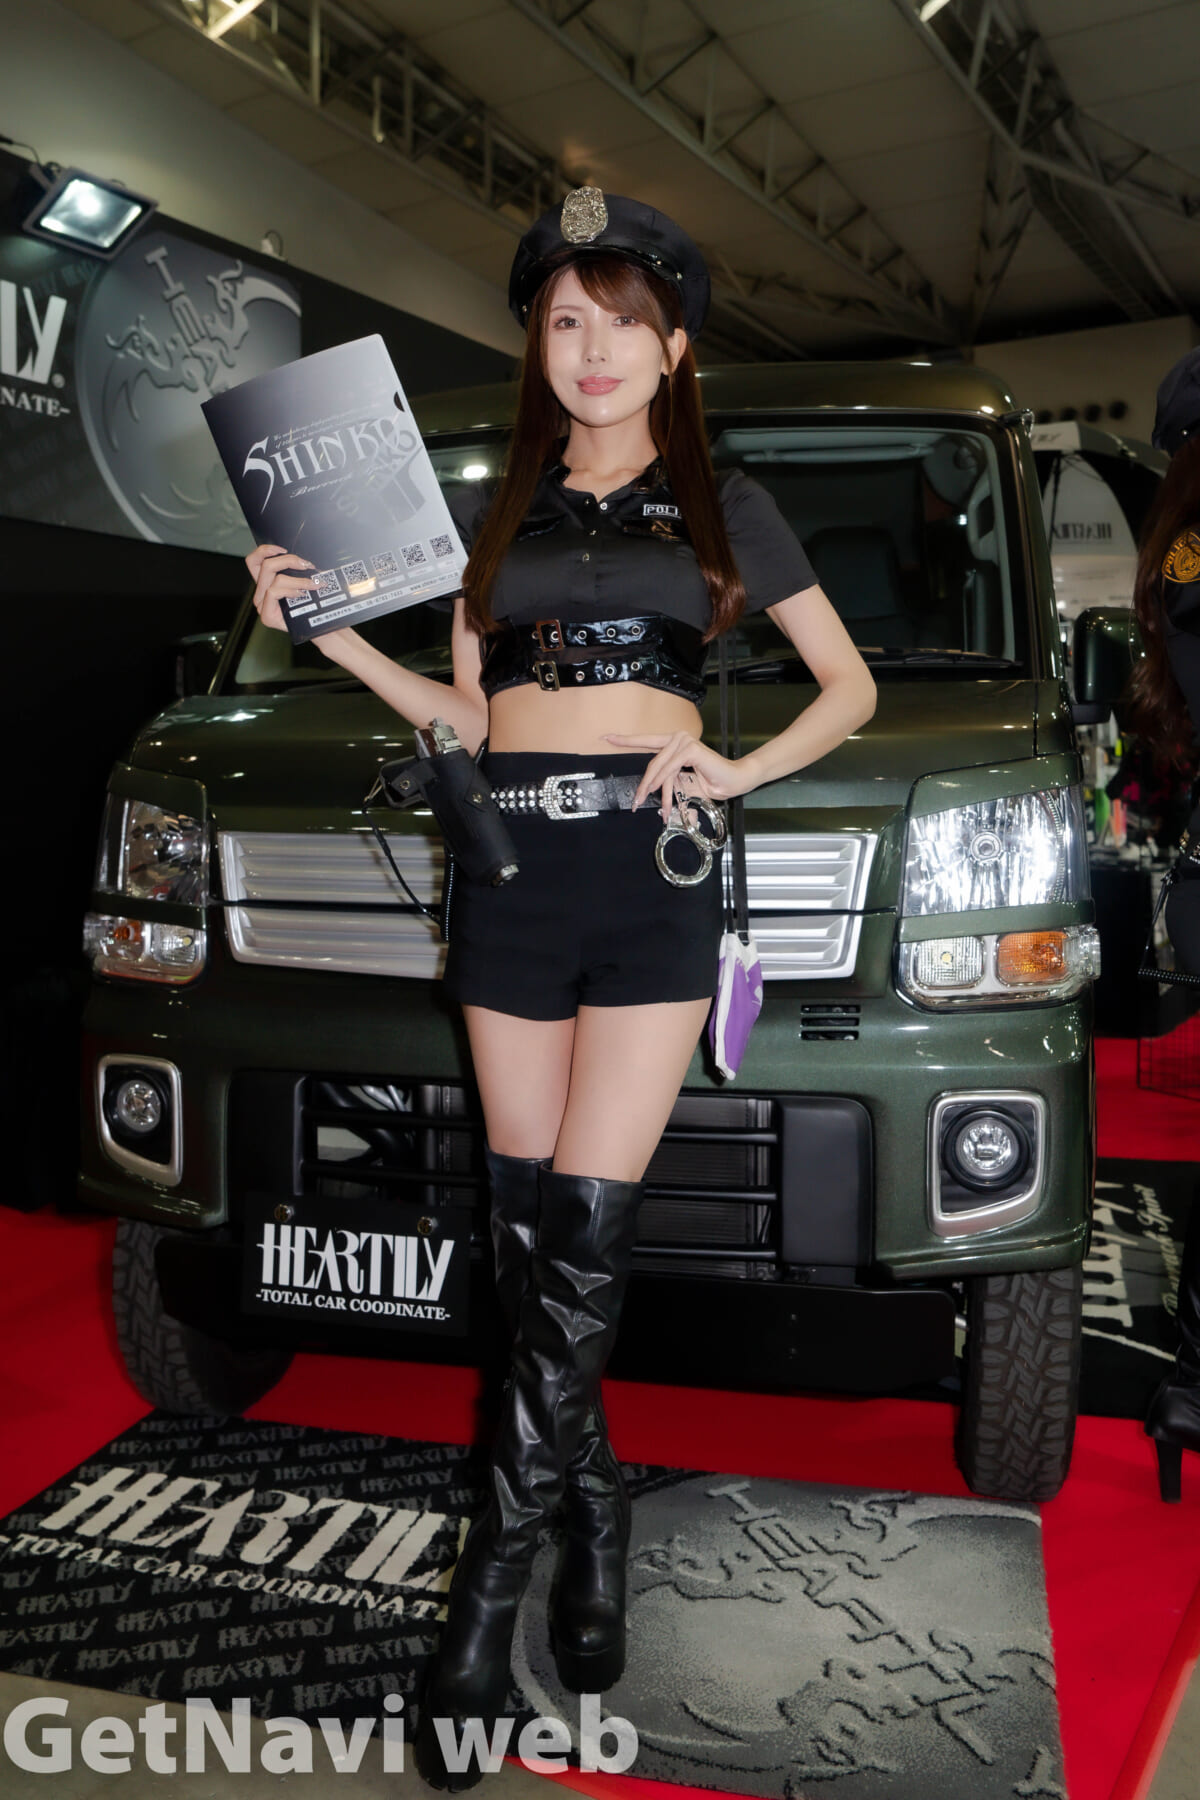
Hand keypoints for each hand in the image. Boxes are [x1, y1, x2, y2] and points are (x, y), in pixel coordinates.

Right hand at [245, 542, 317, 633]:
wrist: (320, 628)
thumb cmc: (312, 605)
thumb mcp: (301, 581)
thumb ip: (294, 569)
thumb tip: (300, 556)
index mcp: (265, 584)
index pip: (253, 562)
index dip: (265, 551)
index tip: (283, 549)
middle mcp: (260, 594)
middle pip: (265, 565)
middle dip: (288, 560)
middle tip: (306, 565)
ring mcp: (262, 606)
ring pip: (275, 579)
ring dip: (298, 579)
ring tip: (313, 584)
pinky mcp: (266, 616)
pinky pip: (274, 592)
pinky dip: (291, 590)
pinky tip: (302, 594)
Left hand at [603, 731, 759, 822]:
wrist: (733, 782)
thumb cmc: (711, 782)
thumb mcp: (682, 783)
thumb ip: (667, 781)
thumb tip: (650, 790)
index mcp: (674, 743)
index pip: (646, 741)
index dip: (625, 740)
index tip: (606, 737)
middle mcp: (678, 738)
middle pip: (652, 761)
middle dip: (642, 783)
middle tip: (636, 800)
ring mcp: (684, 741)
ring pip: (659, 767)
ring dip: (652, 787)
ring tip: (646, 802)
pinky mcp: (690, 748)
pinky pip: (670, 767)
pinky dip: (662, 781)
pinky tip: (657, 791)